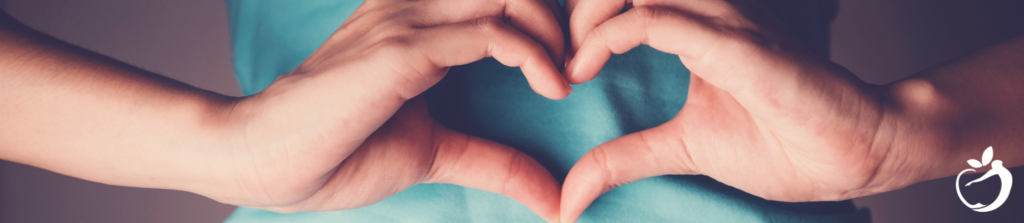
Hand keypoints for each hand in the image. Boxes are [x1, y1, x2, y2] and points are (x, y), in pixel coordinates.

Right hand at [219, 0, 569, 219]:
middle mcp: (415, 7)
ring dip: (554, 30)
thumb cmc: (337, 151)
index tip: (570, 67)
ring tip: (567, 75)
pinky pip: (492, 33)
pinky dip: (533, 55)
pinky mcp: (404, 50)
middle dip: (559, 16)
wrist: (265, 160)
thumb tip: (552, 198)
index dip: (548, 19)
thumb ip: (493, 161)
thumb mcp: (434, 152)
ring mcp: (407, 22)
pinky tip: (551, 86)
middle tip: (578, 63)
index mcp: (419, 20)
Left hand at [560, 0, 909, 220]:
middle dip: (579, 6)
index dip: (579, 18)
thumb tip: (570, 195)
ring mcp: (722, 22)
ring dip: (588, 12)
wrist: (855, 152)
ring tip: (571, 58)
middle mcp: (706, 11)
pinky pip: (657, 19)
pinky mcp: (735, 45)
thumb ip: (624, 157)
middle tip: (559, 53)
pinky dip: (610, 36)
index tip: (559, 67)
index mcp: (694, 25)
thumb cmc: (783, 141)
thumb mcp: (682, 148)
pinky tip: (584, 68)